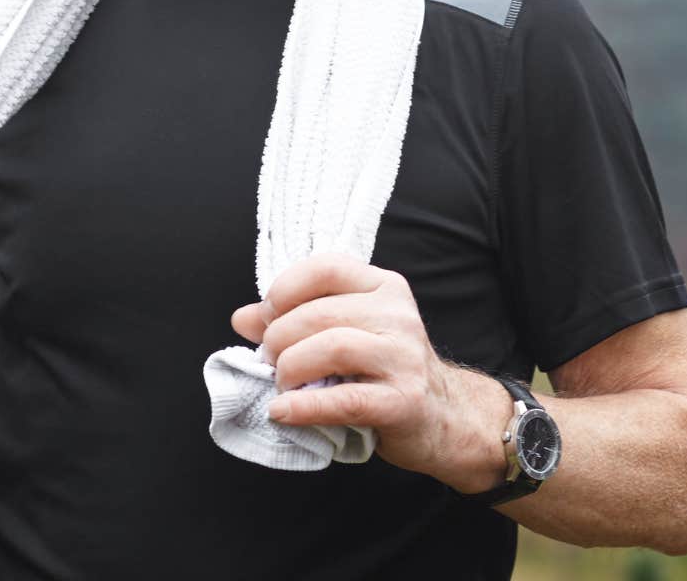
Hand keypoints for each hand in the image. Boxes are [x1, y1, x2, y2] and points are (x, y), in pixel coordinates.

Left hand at [228, 252, 503, 485]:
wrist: (444, 418)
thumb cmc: (383, 371)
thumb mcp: (344, 333)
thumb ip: (293, 320)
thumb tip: (242, 318)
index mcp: (383, 287)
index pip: (326, 268)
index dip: (285, 290)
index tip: (267, 316)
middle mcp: (398, 316)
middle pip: (320, 314)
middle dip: (279, 338)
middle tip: (270, 361)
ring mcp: (404, 358)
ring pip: (332, 348)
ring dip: (291, 368)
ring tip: (281, 384)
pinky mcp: (404, 401)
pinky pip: (345, 400)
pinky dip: (304, 407)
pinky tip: (282, 412)